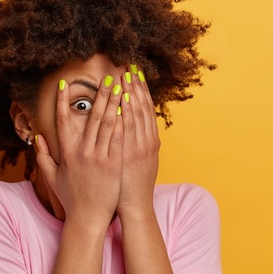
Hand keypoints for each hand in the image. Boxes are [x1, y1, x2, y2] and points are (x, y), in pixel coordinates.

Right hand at [35, 77, 123, 224]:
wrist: (88, 218)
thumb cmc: (71, 199)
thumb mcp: (52, 178)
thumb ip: (43, 157)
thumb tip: (37, 138)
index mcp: (67, 153)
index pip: (63, 121)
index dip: (63, 101)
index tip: (65, 84)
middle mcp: (83, 152)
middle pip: (91, 117)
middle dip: (99, 95)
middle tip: (106, 78)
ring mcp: (99, 158)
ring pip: (107, 124)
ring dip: (114, 103)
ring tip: (120, 86)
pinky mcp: (114, 164)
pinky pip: (119, 138)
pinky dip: (122, 122)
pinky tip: (127, 108)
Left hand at [116, 67, 159, 215]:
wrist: (134, 207)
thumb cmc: (132, 186)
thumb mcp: (142, 162)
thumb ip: (139, 143)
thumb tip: (132, 127)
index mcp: (149, 142)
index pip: (146, 110)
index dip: (142, 90)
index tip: (136, 73)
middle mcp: (147, 142)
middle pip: (143, 108)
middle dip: (136, 86)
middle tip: (131, 66)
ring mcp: (139, 148)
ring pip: (137, 116)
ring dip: (131, 94)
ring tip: (126, 76)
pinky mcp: (129, 155)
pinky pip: (129, 130)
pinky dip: (127, 114)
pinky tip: (123, 99)